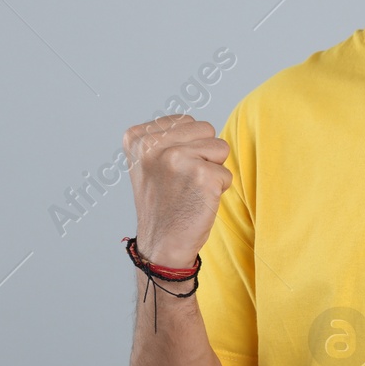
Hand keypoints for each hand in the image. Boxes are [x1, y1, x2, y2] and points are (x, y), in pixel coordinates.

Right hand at [122, 115, 231, 268]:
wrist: (161, 245)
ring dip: (212, 170)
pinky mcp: (202, 175)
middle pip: (205, 129)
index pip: (185, 120)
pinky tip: (198, 201)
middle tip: (183, 181)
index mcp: (137, 138)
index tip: (169, 172)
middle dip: (202, 154)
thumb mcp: (148, 162)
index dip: (186, 147)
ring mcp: (176, 159)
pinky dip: (219, 189)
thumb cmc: (161, 203)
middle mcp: (153, 145)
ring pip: (219, 147)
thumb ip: (165, 137)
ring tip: (191, 189)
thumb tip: (196, 123)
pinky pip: (227, 173)